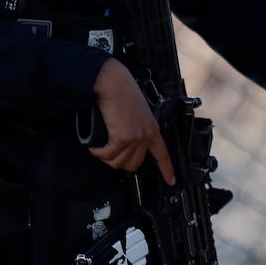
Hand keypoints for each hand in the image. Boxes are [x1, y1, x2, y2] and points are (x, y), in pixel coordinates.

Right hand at [87, 58, 175, 184]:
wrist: (114, 83)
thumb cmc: (122, 92)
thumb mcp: (136, 113)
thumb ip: (135, 128)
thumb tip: (123, 142)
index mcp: (153, 129)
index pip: (163, 155)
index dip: (167, 170)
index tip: (171, 181)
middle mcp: (146, 135)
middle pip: (134, 165)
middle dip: (119, 162)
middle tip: (109, 153)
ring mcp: (135, 138)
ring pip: (119, 163)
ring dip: (105, 158)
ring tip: (99, 147)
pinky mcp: (123, 138)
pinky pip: (107, 155)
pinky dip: (98, 152)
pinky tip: (94, 146)